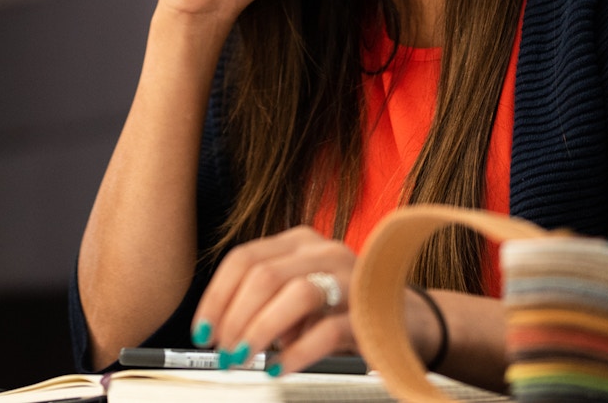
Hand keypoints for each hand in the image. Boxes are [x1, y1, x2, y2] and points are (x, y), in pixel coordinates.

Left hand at [190, 226, 355, 375]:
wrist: (404, 318)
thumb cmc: (341, 306)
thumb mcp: (298, 292)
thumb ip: (264, 300)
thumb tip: (221, 329)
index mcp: (299, 242)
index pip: (245, 258)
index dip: (217, 296)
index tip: (203, 330)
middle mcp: (324, 252)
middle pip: (265, 275)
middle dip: (234, 317)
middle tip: (223, 350)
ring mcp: (350, 279)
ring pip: (296, 294)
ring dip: (261, 329)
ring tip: (244, 357)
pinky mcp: (370, 312)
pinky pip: (328, 330)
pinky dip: (297, 351)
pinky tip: (280, 366)